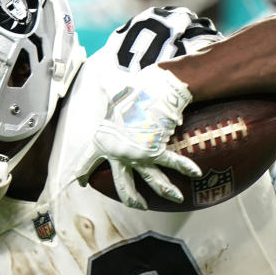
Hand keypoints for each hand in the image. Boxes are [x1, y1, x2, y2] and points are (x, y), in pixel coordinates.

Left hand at [76, 63, 201, 209]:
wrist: (148, 91)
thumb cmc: (129, 90)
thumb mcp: (111, 88)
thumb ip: (105, 85)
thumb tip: (101, 70)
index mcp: (102, 141)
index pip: (86, 162)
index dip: (81, 173)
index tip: (80, 182)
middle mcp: (118, 154)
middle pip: (123, 184)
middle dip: (131, 197)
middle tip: (137, 205)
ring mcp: (137, 156)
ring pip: (151, 181)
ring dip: (165, 190)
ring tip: (176, 196)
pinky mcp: (155, 151)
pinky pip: (172, 163)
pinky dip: (185, 168)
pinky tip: (195, 173)